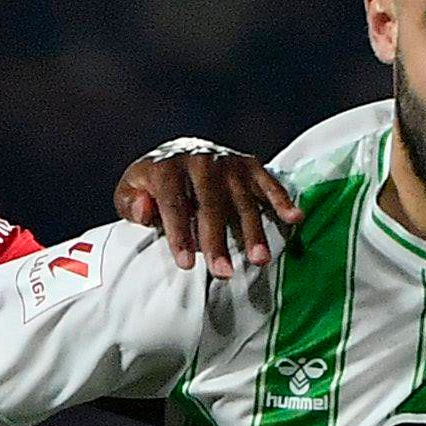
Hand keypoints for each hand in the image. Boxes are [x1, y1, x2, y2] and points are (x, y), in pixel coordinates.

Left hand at [114, 140, 297, 277]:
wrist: (177, 153)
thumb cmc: (151, 184)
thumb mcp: (130, 190)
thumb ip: (131, 204)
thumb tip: (146, 208)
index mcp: (167, 167)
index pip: (174, 203)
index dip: (179, 234)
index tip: (186, 264)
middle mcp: (200, 160)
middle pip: (211, 205)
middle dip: (217, 240)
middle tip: (223, 273)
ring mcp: (227, 162)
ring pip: (242, 199)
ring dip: (252, 230)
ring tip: (259, 260)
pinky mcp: (248, 164)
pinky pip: (268, 182)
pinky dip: (282, 200)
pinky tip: (295, 219)